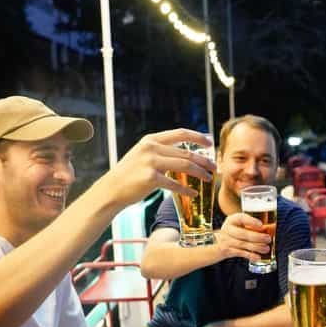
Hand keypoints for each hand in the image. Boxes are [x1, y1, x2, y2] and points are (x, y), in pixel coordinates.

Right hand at [100, 129, 216, 208]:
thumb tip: (185, 153)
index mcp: (151, 140)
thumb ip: (161, 151)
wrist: (111, 190)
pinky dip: (187, 190)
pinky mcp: (150, 178)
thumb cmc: (129, 175)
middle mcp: (151, 148)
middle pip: (186, 152)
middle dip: (204, 160)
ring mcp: (150, 162)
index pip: (180, 133)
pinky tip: (194, 194)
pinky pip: (175, 184)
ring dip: (200, 173)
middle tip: (214, 167)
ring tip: (209, 179)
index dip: (198, 137)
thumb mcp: (143, 155)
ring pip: (185, 166)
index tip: (210, 143)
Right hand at [214, 212, 271, 260]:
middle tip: (268, 238)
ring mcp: (225, 240)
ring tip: (266, 248)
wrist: (214, 245)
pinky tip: (257, 257)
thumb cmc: (232, 234)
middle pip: (242, 233)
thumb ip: (253, 227)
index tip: (261, 224)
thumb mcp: (239, 227)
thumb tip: (271, 229)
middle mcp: (227, 229)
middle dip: (257, 237)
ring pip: (242, 244)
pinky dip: (250, 255)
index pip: (241, 218)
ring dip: (256, 247)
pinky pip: (240, 253)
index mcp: (232, 220)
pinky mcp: (226, 250)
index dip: (251, 221)